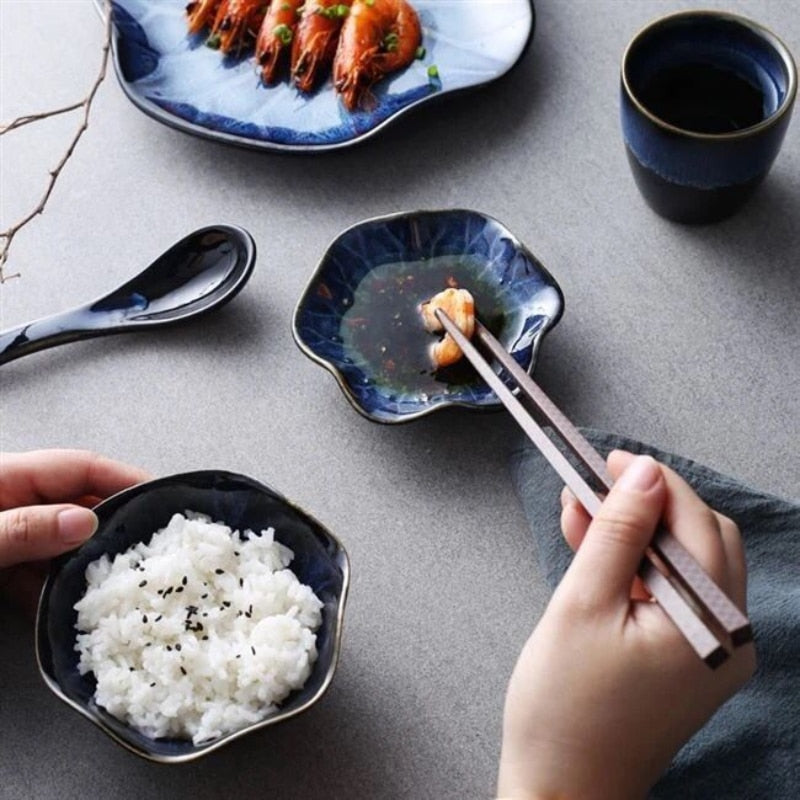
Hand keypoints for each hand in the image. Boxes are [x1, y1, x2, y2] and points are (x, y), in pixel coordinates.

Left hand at [0, 450, 148, 615]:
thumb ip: (23, 528)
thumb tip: (85, 522)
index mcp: (7, 476)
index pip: (81, 468)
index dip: (125, 479)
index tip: (163, 497)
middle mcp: (14, 502)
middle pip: (79, 505)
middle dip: (114, 526)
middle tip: (153, 547)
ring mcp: (8, 538)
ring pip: (63, 545)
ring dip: (88, 566)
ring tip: (123, 585)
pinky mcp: (0, 571)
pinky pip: (39, 576)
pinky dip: (59, 592)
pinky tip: (77, 611)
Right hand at [497, 452, 755, 799]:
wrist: (562, 789)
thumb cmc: (563, 707)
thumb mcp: (581, 604)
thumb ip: (618, 533)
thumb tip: (642, 473)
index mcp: (712, 627)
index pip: (697, 525)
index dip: (653, 482)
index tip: (609, 460)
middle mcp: (729, 637)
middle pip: (698, 539)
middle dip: (644, 506)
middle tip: (590, 490)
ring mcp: (715, 651)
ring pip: (683, 562)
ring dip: (636, 534)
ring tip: (579, 518)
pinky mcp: (692, 659)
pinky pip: (673, 594)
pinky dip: (637, 568)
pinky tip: (595, 554)